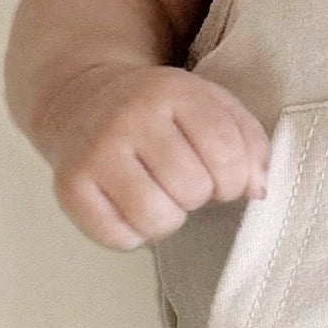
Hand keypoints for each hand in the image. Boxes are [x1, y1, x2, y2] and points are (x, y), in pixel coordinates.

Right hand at [36, 66, 271, 246]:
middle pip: (192, 188)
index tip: (225, 179)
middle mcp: (129, 118)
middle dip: (199, 195)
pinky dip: (133, 234)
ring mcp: (95, 152)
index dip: (235, 178)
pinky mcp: (70, 186)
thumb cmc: (160, 112)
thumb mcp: (210, 104)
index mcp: (172, 91)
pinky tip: (130, 207)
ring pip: (156, 218)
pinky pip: (119, 237)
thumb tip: (257, 189)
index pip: (224, 150)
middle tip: (185, 182)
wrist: (83, 100)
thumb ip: (248, 141)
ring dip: (169, 218)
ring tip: (161, 196)